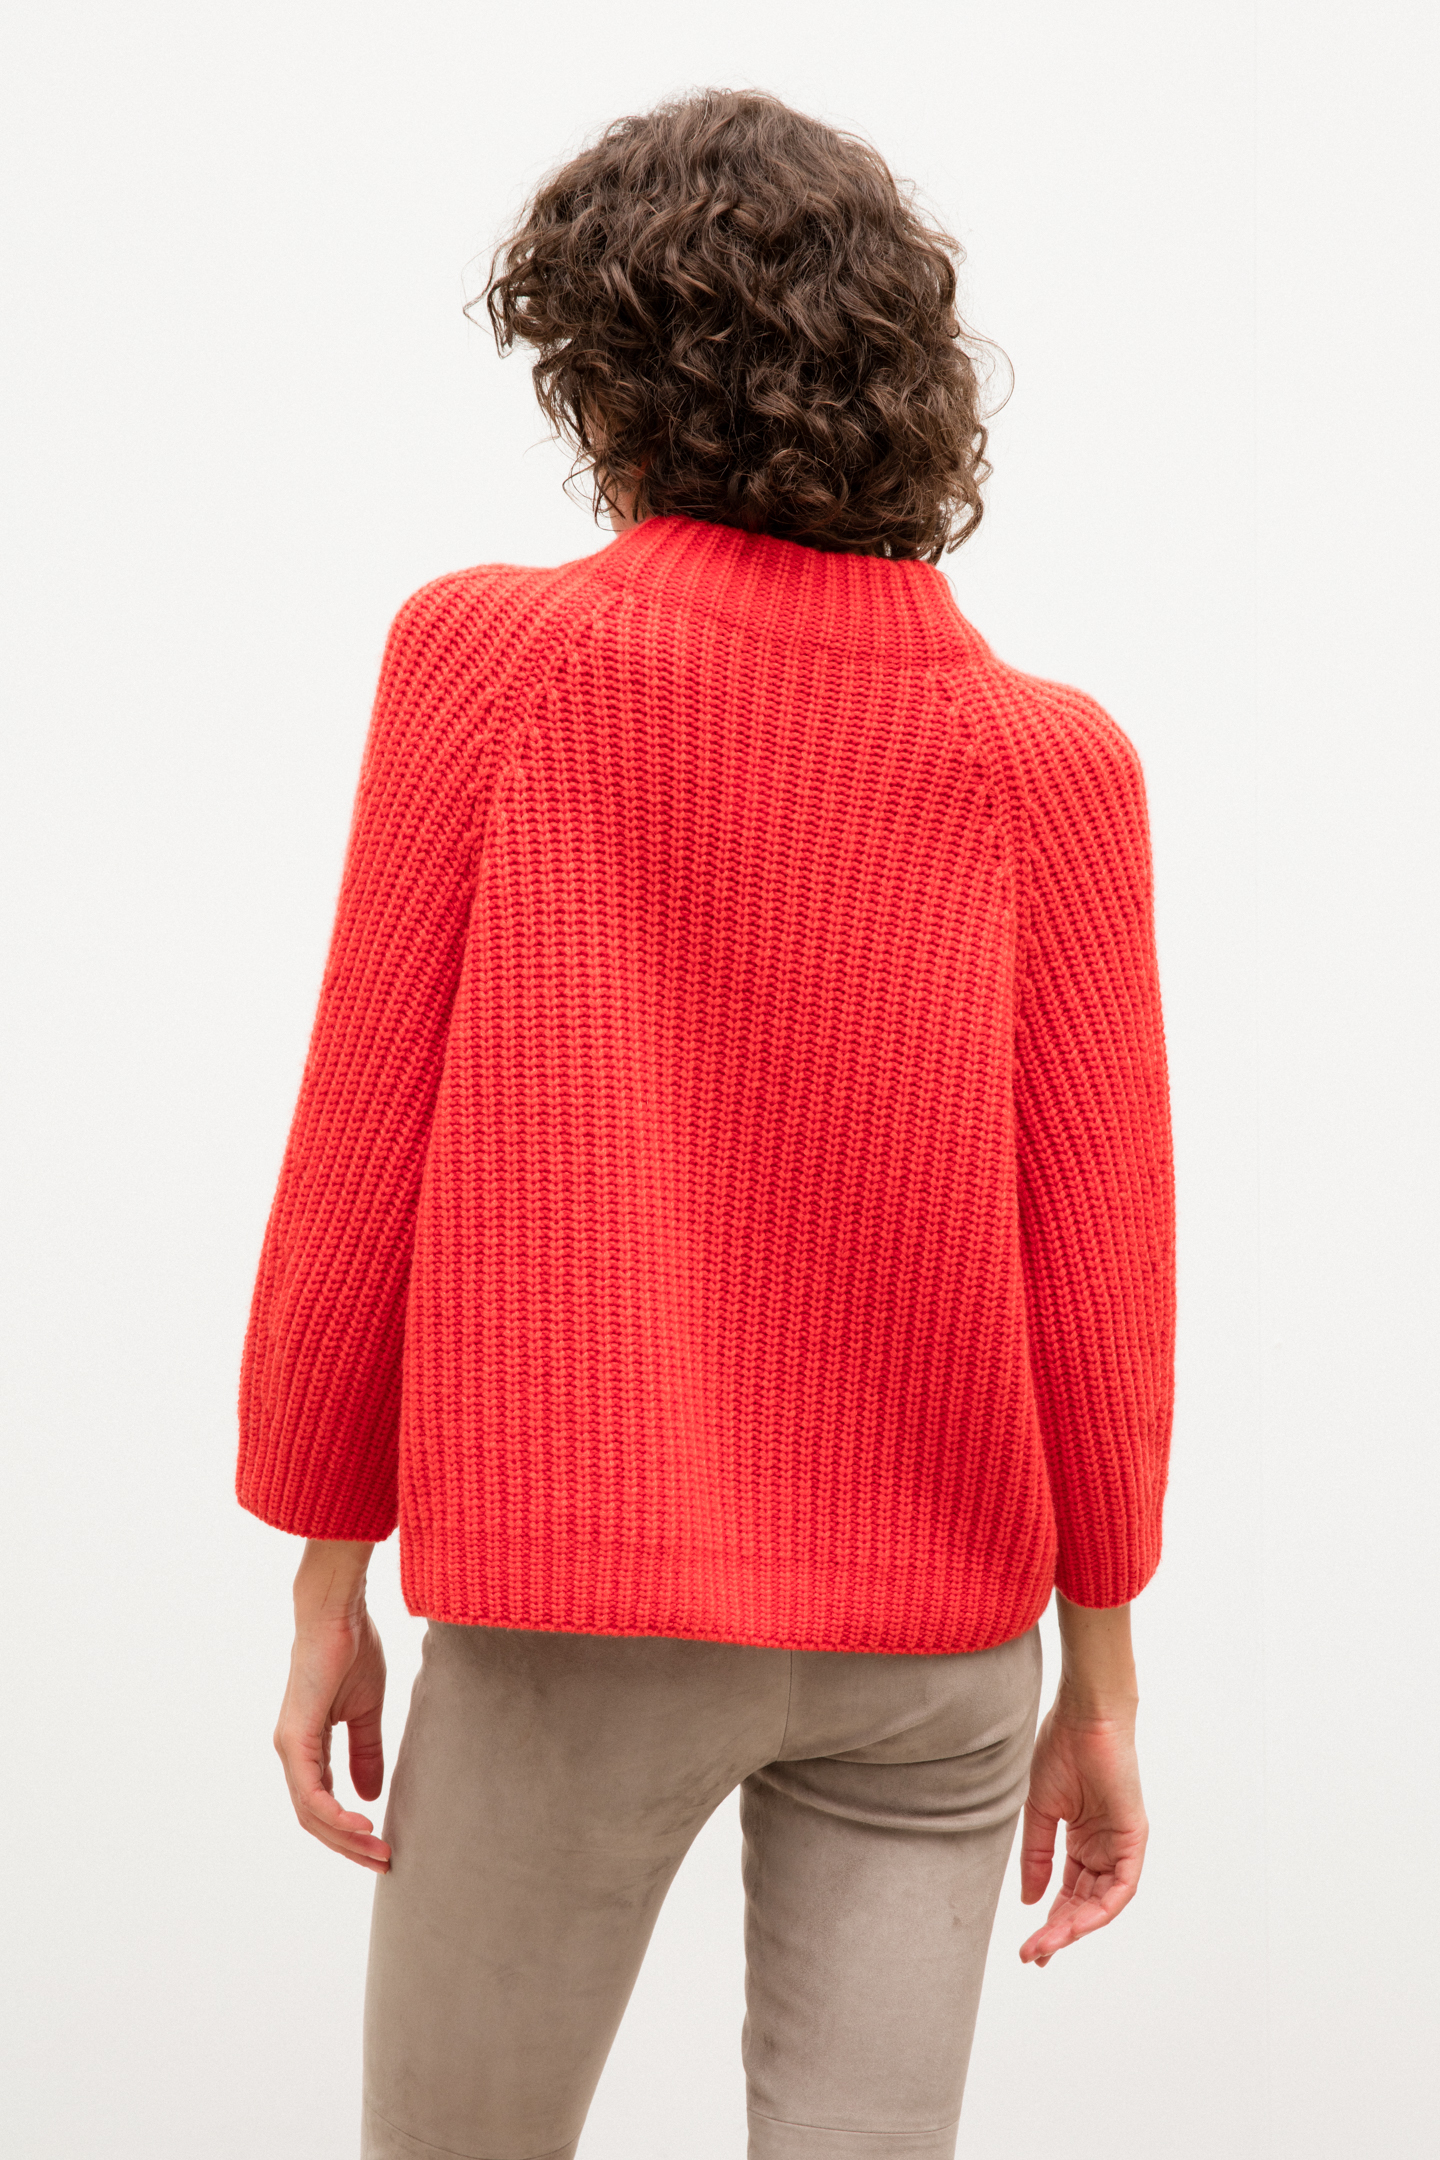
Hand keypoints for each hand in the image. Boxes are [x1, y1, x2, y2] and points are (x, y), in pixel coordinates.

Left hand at [273, 1539, 389, 1871]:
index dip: (350, 1830)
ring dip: (345, 1837)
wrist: (338, 1613)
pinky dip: (333, 1814)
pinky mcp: (294, 1738)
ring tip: (378, 1850)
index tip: (382, 1845)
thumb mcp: (366, 1711)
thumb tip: (369, 1795)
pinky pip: (310, 1792)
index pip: (323, 1804)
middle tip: (383, 1862)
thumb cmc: (352, 1650)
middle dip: (349, 1845)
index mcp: (308, 1747)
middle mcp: (292, 1752)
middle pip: (314, 1818)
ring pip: (311, 1813)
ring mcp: (290, 1747)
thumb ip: (365, 1752)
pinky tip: (361, 1824)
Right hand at [1018, 1702, 1146, 1964]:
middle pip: (1084, 1902)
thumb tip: (1029, 1899)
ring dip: (1075, 1927)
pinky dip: (1100, 1909)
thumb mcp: (1040, 1811)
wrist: (1084, 1716)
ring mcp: (1120, 1844)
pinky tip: (1075, 1924)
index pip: (1069, 1891)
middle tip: (1035, 1954)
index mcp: (1082, 1839)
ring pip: (1102, 1902)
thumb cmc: (1061, 1749)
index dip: (1050, 1920)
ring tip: (1048, 1945)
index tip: (1030, 1945)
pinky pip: (1122, 1886)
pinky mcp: (1134, 1837)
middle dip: (1059, 1932)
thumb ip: (1037, 1855)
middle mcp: (1104, 1847)